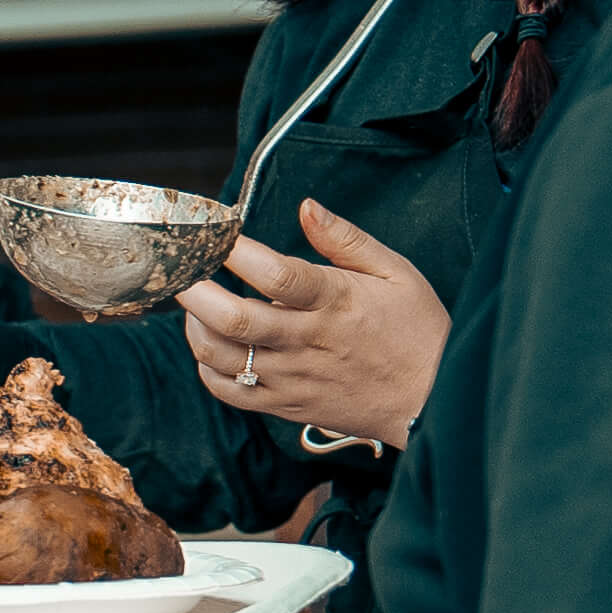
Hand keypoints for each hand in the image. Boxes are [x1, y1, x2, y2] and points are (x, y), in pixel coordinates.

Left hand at [180, 200, 447, 442]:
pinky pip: (230, 393)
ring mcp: (293, 377)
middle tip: (180, 271)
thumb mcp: (395, 271)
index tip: (219, 235)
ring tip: (194, 305)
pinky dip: (207, 369)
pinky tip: (209, 346)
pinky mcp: (285, 405)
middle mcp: (308, 341)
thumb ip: (345, 239)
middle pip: (236, 319)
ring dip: (195, 328)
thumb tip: (306, 207)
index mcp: (335, 301)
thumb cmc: (415, 329)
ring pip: (223, 357)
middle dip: (196, 292)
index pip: (278, 274)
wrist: (431, 400)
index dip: (239, 253)